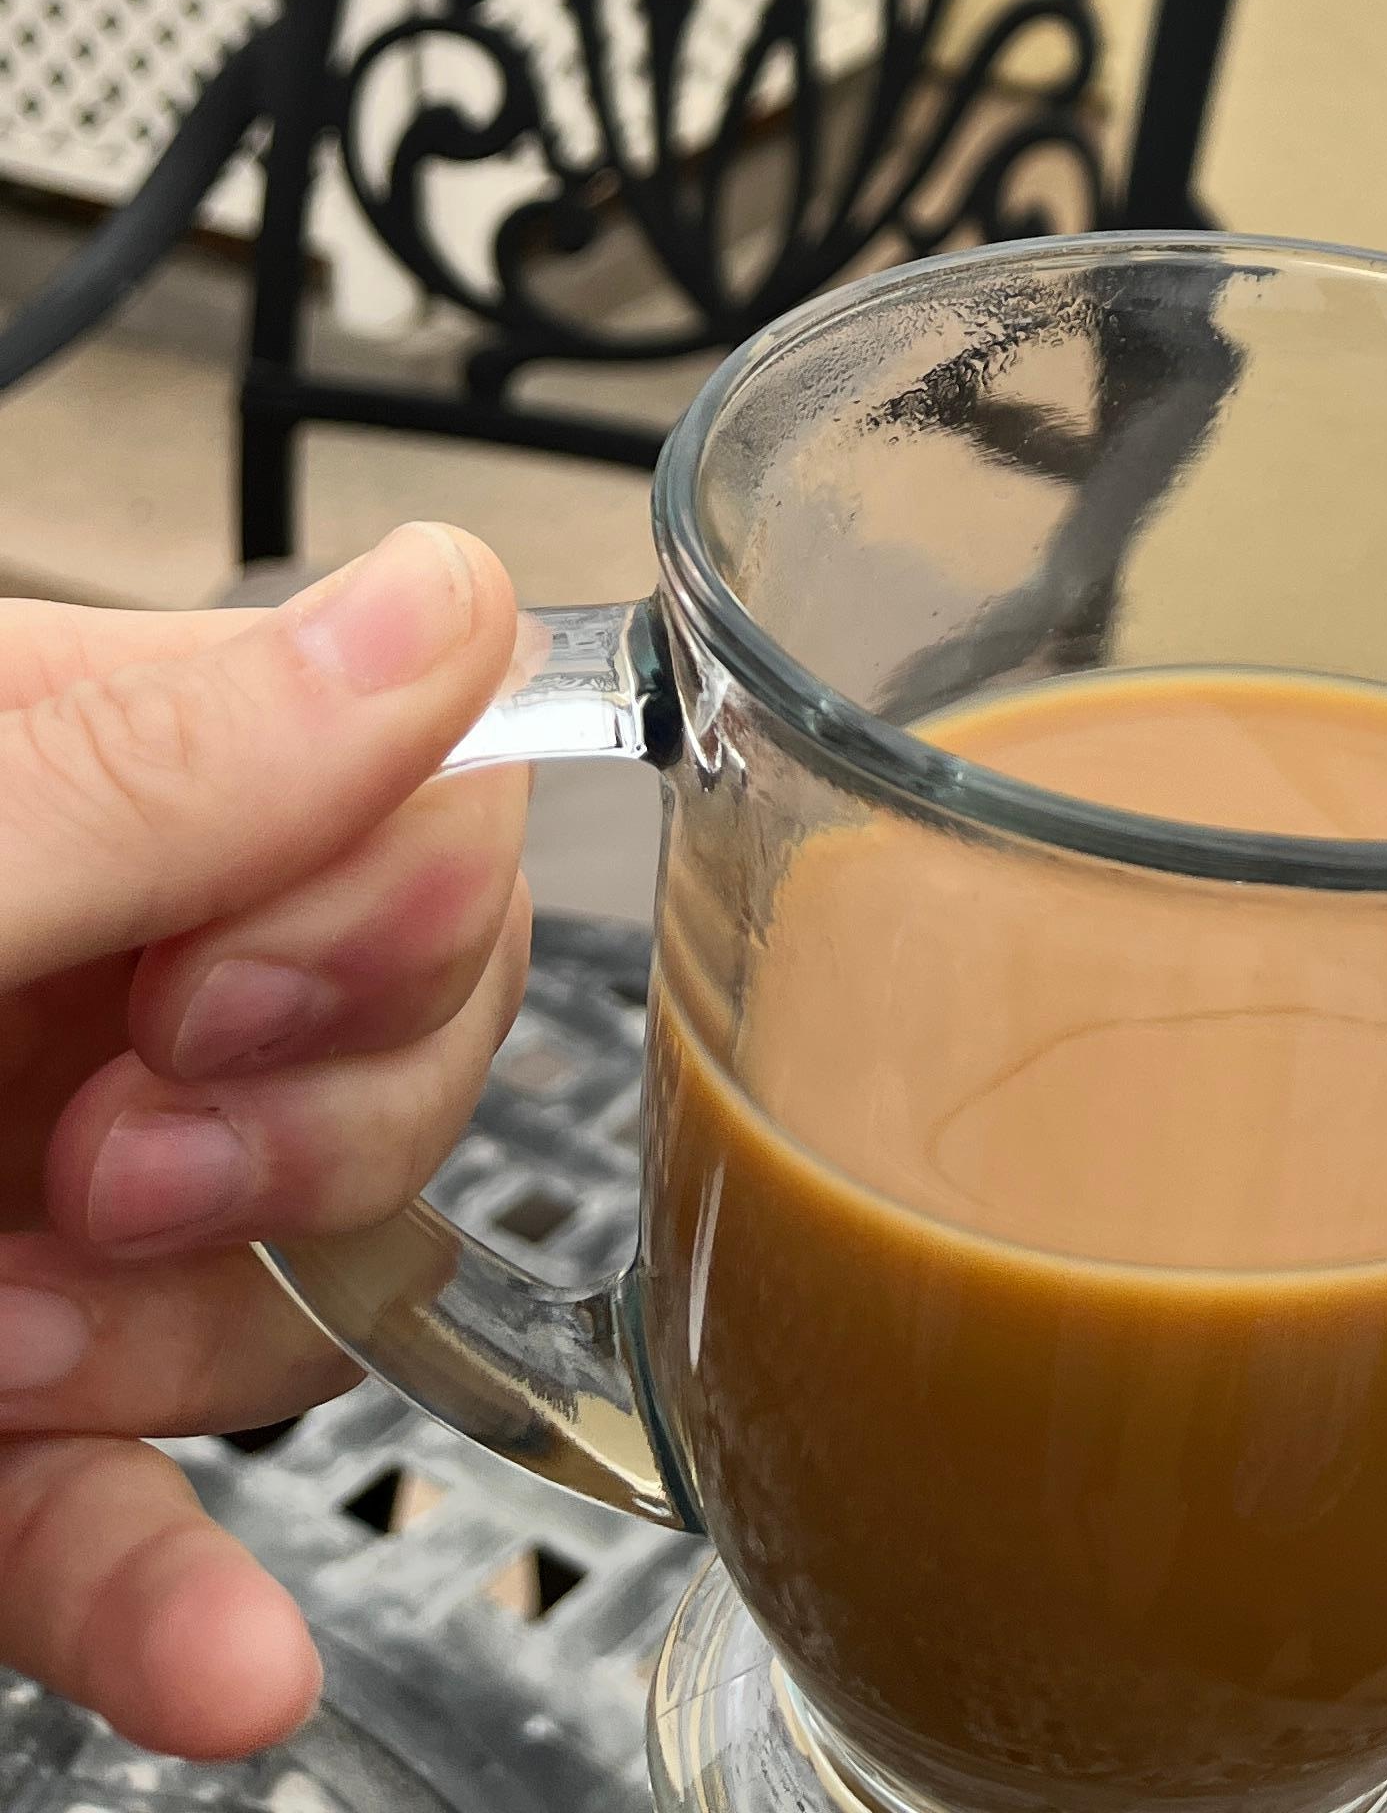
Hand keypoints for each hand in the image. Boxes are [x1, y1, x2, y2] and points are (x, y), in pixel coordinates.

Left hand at [0, 529, 522, 1758]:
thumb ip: (143, 757)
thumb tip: (440, 618)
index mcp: (68, 769)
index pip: (410, 774)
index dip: (382, 901)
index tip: (218, 986)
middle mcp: (71, 972)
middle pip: (406, 1043)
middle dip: (300, 1139)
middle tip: (110, 1156)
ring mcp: (20, 1212)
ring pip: (290, 1296)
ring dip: (182, 1357)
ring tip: (1, 1351)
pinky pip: (122, 1526)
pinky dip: (177, 1603)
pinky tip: (228, 1670)